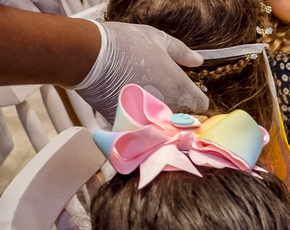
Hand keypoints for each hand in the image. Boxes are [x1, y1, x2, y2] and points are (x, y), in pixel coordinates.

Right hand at [73, 21, 207, 122]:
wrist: (87, 54)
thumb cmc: (123, 44)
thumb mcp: (158, 39)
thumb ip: (181, 52)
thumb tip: (198, 60)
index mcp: (180, 88)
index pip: (201, 107)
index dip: (196, 102)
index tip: (187, 97)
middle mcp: (168, 107)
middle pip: (184, 120)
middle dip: (179, 113)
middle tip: (164, 98)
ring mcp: (149, 119)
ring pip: (163, 128)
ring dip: (158, 121)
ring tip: (146, 104)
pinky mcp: (129, 125)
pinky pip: (140, 130)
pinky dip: (138, 123)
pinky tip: (130, 108)